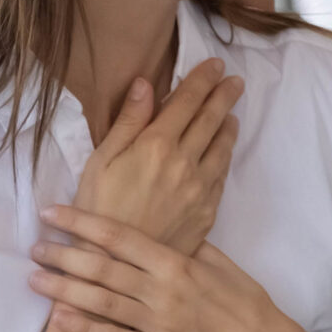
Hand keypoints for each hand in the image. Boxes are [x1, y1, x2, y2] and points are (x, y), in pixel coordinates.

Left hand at [30, 206, 313, 331]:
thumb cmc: (245, 302)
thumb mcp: (221, 263)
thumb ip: (187, 245)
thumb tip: (162, 227)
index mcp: (176, 264)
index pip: (119, 237)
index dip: (81, 224)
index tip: (52, 213)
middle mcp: (162, 292)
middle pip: (102, 269)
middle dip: (63, 257)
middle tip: (34, 247)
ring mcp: (157, 326)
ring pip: (100, 304)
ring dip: (63, 291)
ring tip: (34, 281)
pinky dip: (84, 330)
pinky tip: (60, 320)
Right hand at [70, 60, 243, 257]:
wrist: (114, 266)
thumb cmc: (97, 211)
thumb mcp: (101, 161)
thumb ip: (128, 121)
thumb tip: (145, 84)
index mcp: (156, 145)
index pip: (187, 102)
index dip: (202, 81)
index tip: (215, 65)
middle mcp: (184, 163)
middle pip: (211, 120)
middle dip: (223, 96)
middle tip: (234, 81)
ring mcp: (199, 189)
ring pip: (222, 148)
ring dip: (229, 125)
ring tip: (233, 112)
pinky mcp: (206, 212)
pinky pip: (221, 176)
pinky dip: (225, 156)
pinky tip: (224, 150)